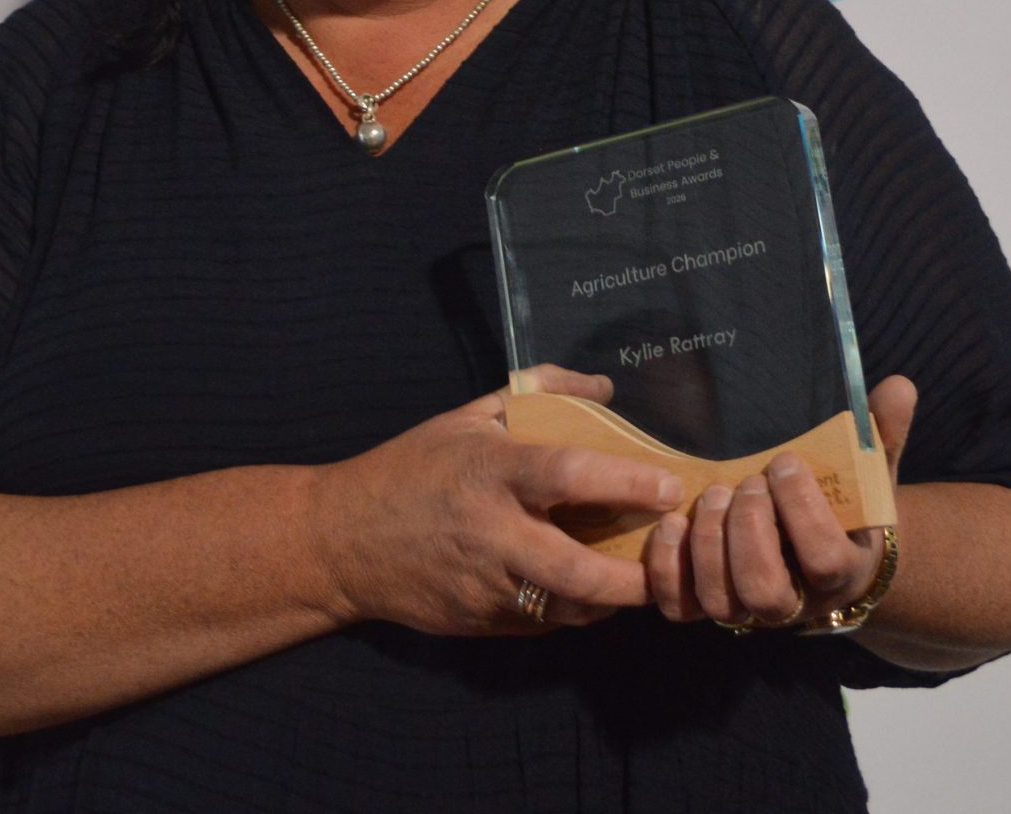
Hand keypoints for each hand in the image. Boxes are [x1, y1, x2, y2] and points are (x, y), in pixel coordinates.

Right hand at [312, 365, 686, 635]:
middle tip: (667, 561)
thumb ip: (538, 393)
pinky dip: (570, 610)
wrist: (341, 541)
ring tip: (638, 579)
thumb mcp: (467, 417)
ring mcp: (484, 585)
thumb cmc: (410, 469)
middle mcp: (490, 533)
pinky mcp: (478, 620)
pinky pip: (541, 623)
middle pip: (577, 569)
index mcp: (489, 473)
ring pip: (566, 608)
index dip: (625, 482)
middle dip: (632, 577)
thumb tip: (602, 388)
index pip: (567, 476)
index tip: (669, 486)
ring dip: (609, 600)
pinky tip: (585, 591)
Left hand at [645, 375, 915, 629]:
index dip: (801, 512)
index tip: (784, 462)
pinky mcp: (707, 606)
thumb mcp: (870, 471)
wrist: (822, 553)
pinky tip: (672, 523)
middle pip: (764, 591)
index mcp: (839, 572)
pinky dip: (667, 569)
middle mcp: (792, 602)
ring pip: (720, 602)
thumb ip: (883, 433)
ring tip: (711, 495)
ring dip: (708, 544)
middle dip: (749, 531)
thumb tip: (898, 387)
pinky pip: (679, 607)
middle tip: (745, 483)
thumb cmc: (844, 506)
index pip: (823, 560)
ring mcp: (747, 610)